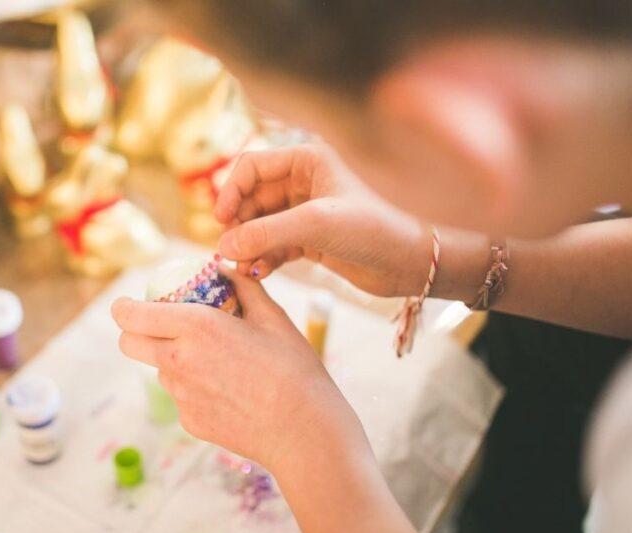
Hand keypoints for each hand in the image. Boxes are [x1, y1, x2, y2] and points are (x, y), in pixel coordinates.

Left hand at [111, 268, 360, 469]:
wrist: (304, 431)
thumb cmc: (294, 369)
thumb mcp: (272, 316)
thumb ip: (242, 287)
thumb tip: (225, 268)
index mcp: (196, 327)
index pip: (131, 315)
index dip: (124, 307)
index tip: (130, 304)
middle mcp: (179, 361)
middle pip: (128, 343)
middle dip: (135, 331)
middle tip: (160, 327)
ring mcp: (181, 396)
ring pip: (158, 370)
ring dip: (172, 360)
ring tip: (217, 362)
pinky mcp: (189, 421)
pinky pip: (181, 396)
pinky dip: (195, 388)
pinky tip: (229, 391)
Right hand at [215, 144, 430, 297]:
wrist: (411, 263)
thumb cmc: (374, 229)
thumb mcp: (316, 225)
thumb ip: (266, 233)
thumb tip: (223, 246)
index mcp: (308, 160)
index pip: (252, 166)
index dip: (231, 191)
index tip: (220, 221)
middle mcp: (305, 182)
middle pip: (252, 198)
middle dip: (239, 224)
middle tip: (229, 251)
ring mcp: (307, 212)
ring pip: (261, 224)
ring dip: (249, 245)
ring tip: (244, 268)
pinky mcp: (312, 240)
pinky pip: (274, 244)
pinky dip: (263, 257)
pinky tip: (260, 272)